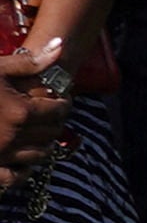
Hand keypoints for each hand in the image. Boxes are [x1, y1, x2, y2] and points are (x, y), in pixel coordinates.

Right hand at [0, 38, 76, 182]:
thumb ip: (30, 62)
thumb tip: (61, 45)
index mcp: (21, 112)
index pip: (59, 111)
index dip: (63, 103)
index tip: (60, 99)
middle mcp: (14, 137)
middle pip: (52, 133)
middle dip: (55, 122)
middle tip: (52, 115)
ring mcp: (0, 155)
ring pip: (38, 155)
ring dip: (43, 144)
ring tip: (38, 132)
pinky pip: (13, 177)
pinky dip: (21, 171)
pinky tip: (20, 158)